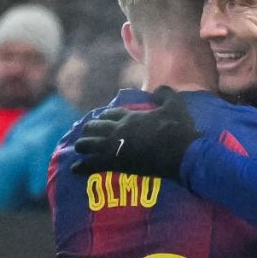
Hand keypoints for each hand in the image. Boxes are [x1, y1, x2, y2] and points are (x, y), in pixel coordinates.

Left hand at [72, 86, 199, 178]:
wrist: (182, 153)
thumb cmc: (178, 130)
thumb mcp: (175, 106)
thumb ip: (166, 94)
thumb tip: (159, 88)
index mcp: (131, 116)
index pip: (111, 113)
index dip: (104, 116)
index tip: (101, 118)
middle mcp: (119, 129)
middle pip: (96, 127)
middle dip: (89, 129)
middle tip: (87, 133)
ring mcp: (116, 146)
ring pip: (90, 143)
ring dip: (83, 145)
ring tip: (79, 147)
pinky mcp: (117, 163)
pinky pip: (94, 163)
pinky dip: (82, 166)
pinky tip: (74, 168)